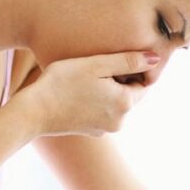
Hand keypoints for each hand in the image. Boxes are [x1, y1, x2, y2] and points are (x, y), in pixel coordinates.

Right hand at [9, 51, 158, 137]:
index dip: (133, 67)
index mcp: (125, 103)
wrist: (33, 112)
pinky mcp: (90, 131)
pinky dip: (95, 101)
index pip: (144, 82)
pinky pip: (101, 111)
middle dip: (119, 79)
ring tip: (86, 76)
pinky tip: (78, 91)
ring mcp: (104, 129)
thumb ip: (128, 60)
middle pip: (129, 93)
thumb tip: (156, 59)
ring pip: (114, 102)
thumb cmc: (62, 83)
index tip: (114, 57)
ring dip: (107, 89)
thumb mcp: (96, 65)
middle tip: (97, 65)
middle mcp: (119, 121)